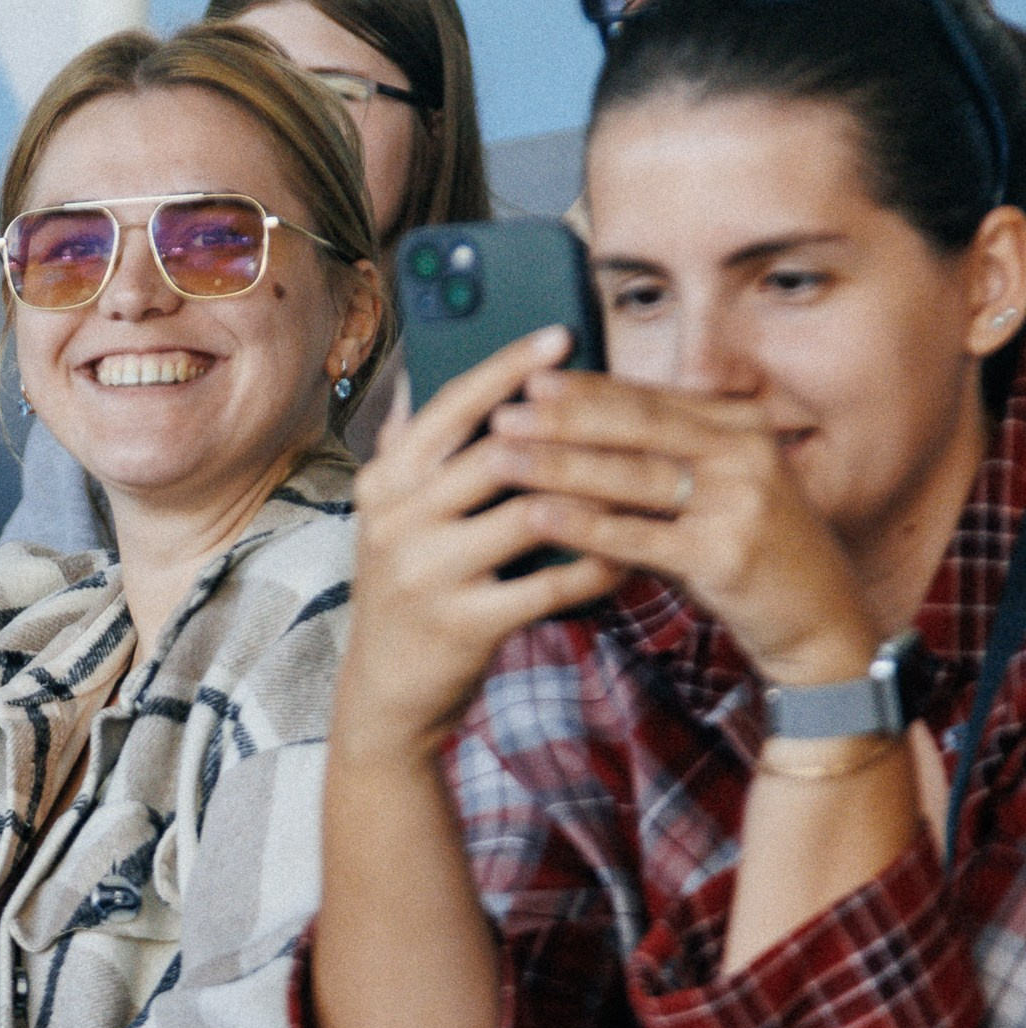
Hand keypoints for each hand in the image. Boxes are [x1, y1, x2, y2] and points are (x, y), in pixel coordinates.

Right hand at [337, 328, 623, 763]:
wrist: (386, 691)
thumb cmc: (407, 591)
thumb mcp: (393, 517)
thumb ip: (415, 456)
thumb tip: (437, 382)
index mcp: (384, 482)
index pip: (452, 407)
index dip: (508, 368)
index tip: (560, 336)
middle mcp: (398, 520)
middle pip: (499, 453)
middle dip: (571, 430)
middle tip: (631, 412)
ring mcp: (428, 573)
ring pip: (532, 514)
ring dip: (594, 497)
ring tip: (642, 482)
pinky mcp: (464, 624)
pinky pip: (550, 585)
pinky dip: (596, 566)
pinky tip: (629, 554)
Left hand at [486, 370, 874, 685]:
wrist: (821, 625)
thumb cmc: (756, 556)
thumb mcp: (722, 492)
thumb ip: (667, 461)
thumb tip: (583, 429)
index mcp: (742, 428)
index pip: (651, 399)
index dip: (587, 388)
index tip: (527, 379)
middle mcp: (746, 454)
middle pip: (638, 425)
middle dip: (564, 417)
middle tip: (502, 411)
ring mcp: (740, 502)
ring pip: (634, 476)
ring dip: (560, 465)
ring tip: (501, 458)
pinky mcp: (727, 554)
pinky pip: (641, 535)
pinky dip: (586, 525)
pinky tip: (540, 516)